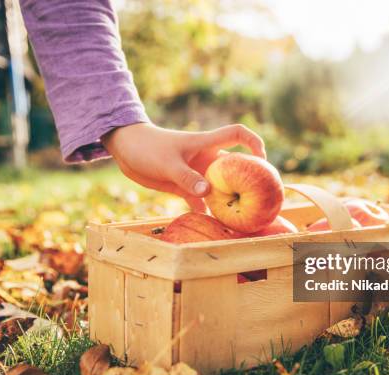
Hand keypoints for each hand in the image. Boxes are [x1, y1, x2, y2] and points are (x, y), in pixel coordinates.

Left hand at [101, 122, 265, 211]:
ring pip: (220, 188)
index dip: (254, 143)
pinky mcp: (185, 186)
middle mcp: (206, 159)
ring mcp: (196, 173)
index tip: (263, 160)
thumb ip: (187, 177)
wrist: (126, 150)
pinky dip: (206, 212)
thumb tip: (208, 192)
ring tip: (240, 219)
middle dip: (248, 180)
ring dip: (228, 201)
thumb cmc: (147, 147)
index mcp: (206, 144)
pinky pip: (200, 201)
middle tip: (260, 200)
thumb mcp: (167, 163)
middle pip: (235, 167)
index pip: (238, 134)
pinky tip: (211, 227)